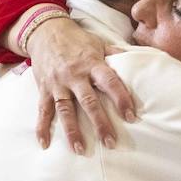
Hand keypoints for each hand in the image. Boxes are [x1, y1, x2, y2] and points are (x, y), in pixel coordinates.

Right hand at [24, 17, 133, 153]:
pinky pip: (43, 110)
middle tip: (110, 142)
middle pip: (88, 102)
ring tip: (80, 149)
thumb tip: (137, 60)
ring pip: (65, 110)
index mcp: (92, 64)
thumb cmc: (76, 39)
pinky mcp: (44, 88)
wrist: (45, 31)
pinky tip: (45, 144)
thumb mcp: (98, 43)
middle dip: (100, 123)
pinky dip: (42, 127)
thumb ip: (115, 54)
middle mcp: (75, 75)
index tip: (130, 116)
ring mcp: (58, 84)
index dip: (121, 98)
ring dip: (72, 131)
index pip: (109, 82)